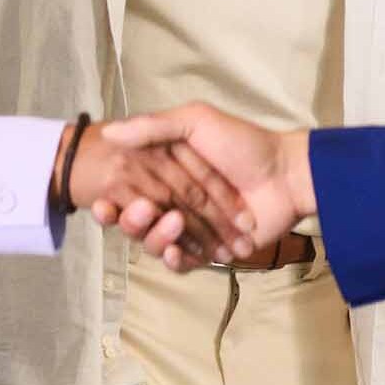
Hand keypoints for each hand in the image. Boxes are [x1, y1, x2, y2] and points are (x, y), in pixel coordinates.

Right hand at [99, 103, 314, 270]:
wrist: (286, 175)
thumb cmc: (243, 143)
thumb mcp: (197, 121)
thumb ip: (154, 126)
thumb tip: (109, 131)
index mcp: (165, 172)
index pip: (126, 190)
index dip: (110, 200)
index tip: (99, 203)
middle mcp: (172, 201)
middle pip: (137, 221)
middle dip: (131, 220)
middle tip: (140, 210)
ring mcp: (190, 228)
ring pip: (155, 243)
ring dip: (155, 237)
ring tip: (172, 222)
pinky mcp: (208, 251)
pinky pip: (181, 263)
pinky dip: (175, 259)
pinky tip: (175, 251)